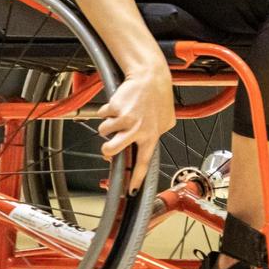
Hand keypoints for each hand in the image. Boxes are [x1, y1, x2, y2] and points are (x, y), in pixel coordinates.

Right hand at [96, 66, 175, 193]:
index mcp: (150, 136)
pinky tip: (118, 104)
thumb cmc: (158, 96)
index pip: (142, 163)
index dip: (135, 180)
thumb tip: (151, 143)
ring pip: (103, 131)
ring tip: (119, 116)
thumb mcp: (166, 120)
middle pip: (111, 150)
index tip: (130, 191)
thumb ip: (158, 133)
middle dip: (105, 151)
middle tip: (108, 147)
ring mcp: (124, 119)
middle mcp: (137, 130)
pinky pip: (102, 114)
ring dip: (108, 125)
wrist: (149, 76)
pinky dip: (106, 110)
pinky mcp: (114, 108)